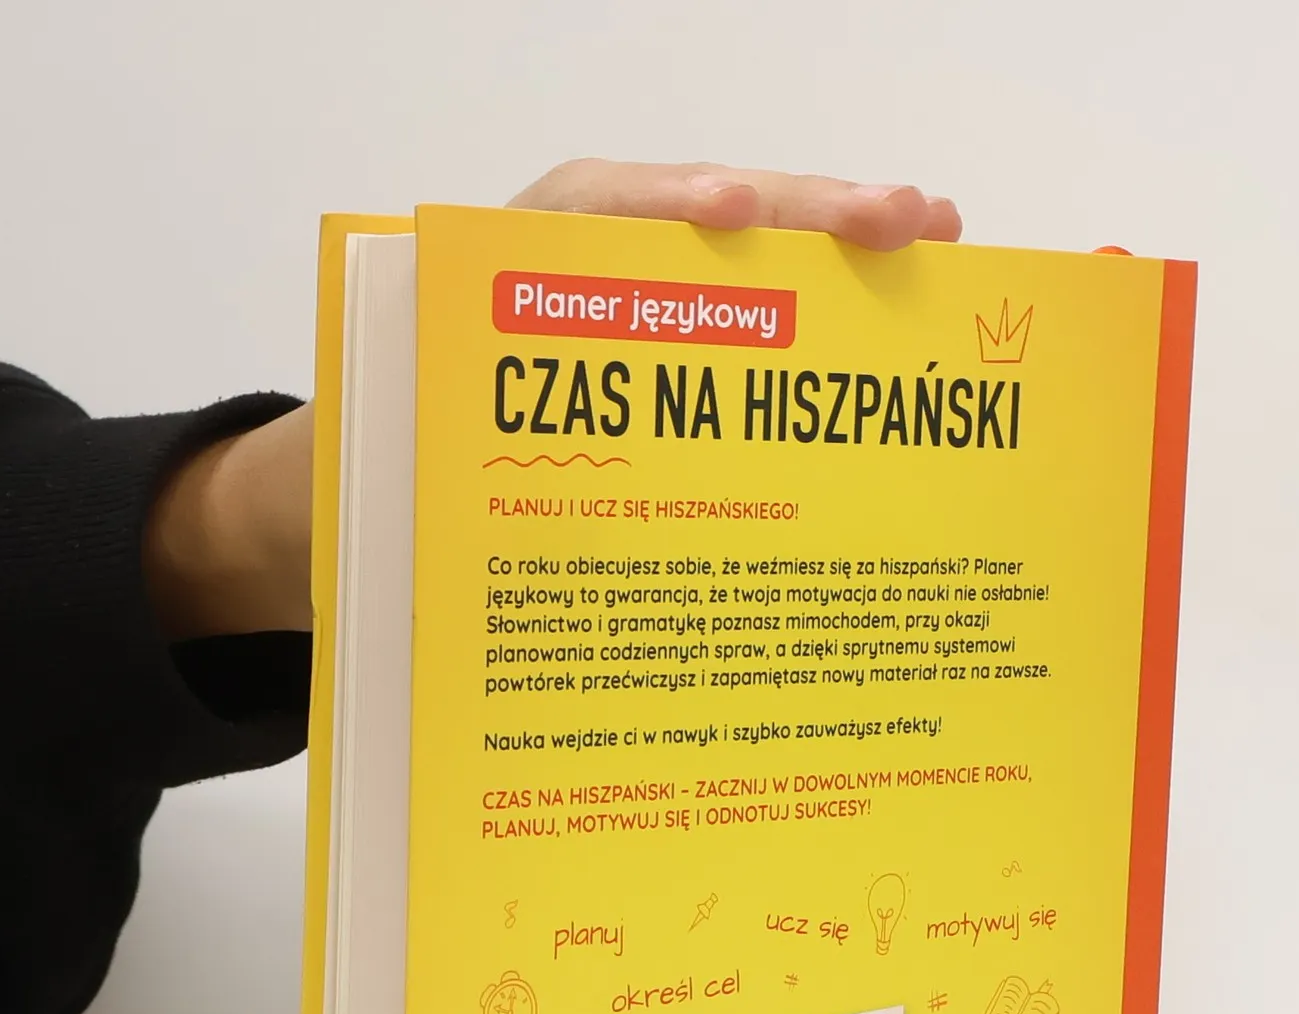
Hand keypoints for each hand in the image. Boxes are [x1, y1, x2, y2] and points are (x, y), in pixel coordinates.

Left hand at [146, 161, 959, 640]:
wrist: (361, 503)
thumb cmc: (376, 480)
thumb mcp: (392, 468)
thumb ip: (446, 467)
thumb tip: (501, 515)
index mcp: (510, 283)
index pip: (592, 216)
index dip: (664, 214)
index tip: (732, 217)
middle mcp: (589, 285)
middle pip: (706, 228)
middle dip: (810, 218)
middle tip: (910, 221)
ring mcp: (642, 323)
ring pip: (748, 273)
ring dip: (844, 261)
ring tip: (937, 242)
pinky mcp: (672, 373)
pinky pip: (753, 335)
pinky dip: (825, 331)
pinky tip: (893, 335)